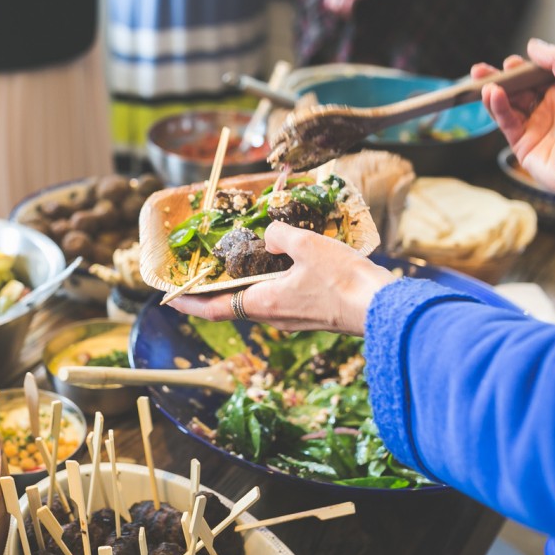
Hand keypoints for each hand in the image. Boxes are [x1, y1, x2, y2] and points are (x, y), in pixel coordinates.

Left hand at [170, 221, 394, 335]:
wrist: (382, 308)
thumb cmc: (343, 281)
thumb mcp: (306, 246)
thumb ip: (280, 236)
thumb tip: (272, 236)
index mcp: (264, 304)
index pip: (215, 309)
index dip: (190, 303)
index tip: (171, 298)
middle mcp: (274, 317)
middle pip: (235, 305)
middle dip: (217, 290)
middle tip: (204, 272)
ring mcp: (293, 319)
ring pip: (259, 302)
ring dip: (245, 285)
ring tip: (240, 261)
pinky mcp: (312, 316)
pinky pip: (281, 299)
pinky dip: (270, 283)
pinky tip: (281, 263)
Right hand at [471, 38, 554, 192]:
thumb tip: (534, 45)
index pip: (536, 76)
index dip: (522, 68)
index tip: (511, 63)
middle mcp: (547, 108)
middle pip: (517, 89)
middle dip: (499, 79)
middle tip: (479, 70)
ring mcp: (533, 126)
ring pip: (507, 105)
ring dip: (493, 92)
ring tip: (481, 82)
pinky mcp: (521, 143)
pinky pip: (505, 121)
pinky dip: (497, 107)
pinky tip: (491, 95)